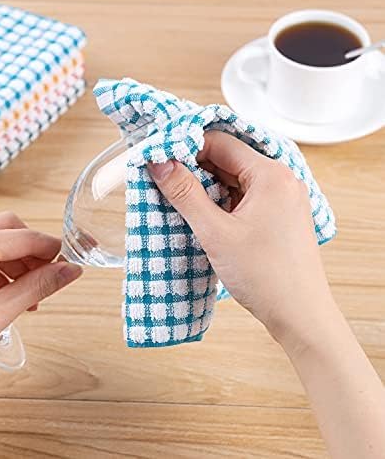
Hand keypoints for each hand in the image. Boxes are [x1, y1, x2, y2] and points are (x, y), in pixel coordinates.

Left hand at [0, 212, 81, 422]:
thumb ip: (39, 286)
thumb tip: (69, 271)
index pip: (24, 237)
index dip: (51, 250)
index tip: (67, 263)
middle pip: (7, 227)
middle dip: (32, 250)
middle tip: (47, 276)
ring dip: (13, 258)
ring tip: (24, 292)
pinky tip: (1, 290)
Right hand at [149, 132, 384, 457]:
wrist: (300, 316)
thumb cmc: (264, 276)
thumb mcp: (216, 232)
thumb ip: (185, 193)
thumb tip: (159, 163)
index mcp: (271, 174)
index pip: (221, 143)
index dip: (187, 147)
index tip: (161, 159)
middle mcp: (282, 180)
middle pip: (229, 159)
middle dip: (196, 168)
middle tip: (165, 180)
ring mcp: (283, 198)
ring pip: (236, 178)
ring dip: (208, 186)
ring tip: (180, 199)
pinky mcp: (280, 215)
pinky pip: (245, 196)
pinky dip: (223, 201)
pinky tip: (204, 214)